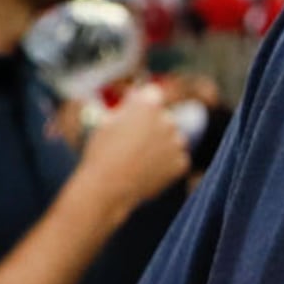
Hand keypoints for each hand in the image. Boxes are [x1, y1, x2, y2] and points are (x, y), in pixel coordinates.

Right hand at [74, 80, 193, 209]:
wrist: (107, 187)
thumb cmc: (102, 152)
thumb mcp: (107, 120)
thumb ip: (127, 107)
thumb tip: (135, 97)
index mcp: (148, 104)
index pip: (153, 96)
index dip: (143, 106)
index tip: (135, 115)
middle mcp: (167, 119)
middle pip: (163, 118)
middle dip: (152, 127)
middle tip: (133, 143)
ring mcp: (176, 142)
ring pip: (171, 139)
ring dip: (161, 145)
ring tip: (138, 159)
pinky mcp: (181, 162)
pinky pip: (175, 159)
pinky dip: (165, 164)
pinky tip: (146, 170)